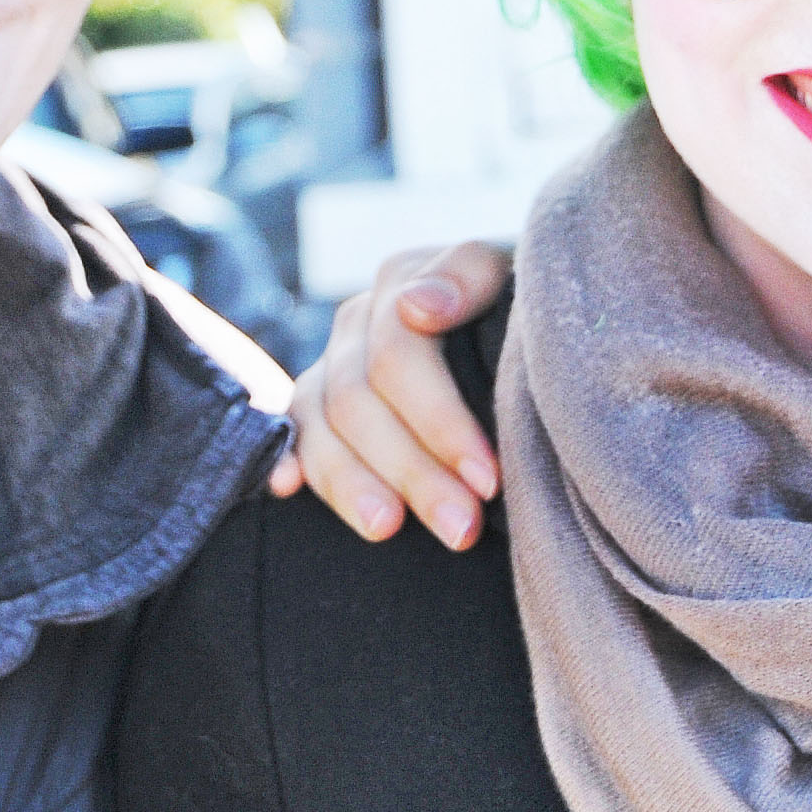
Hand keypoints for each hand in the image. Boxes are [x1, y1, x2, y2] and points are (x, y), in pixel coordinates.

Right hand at [267, 239, 515, 548]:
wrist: (509, 329)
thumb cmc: (526, 319)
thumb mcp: (513, 287)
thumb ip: (467, 282)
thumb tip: (415, 309)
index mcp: (406, 281)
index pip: (400, 356)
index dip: (441, 422)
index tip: (487, 479)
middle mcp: (361, 319)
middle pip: (359, 400)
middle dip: (412, 471)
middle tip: (460, 528)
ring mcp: (333, 361)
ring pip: (320, 424)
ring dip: (351, 484)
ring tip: (388, 530)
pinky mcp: (315, 401)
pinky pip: (290, 431)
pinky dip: (286, 458)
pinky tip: (285, 489)